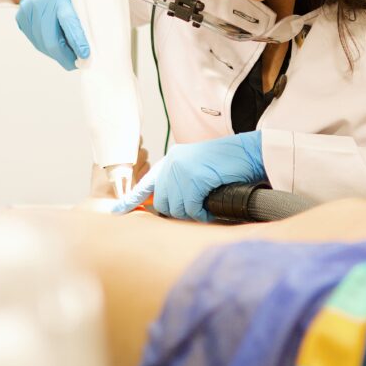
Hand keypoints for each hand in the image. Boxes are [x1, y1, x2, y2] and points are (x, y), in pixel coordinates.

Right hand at [15, 0, 89, 70]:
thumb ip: (86, 15)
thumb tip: (95, 43)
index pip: (68, 22)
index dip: (77, 41)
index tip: (86, 56)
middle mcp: (40, 2)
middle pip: (51, 41)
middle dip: (67, 57)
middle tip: (79, 63)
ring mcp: (27, 11)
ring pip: (43, 45)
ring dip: (58, 53)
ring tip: (69, 51)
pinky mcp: (21, 18)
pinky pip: (36, 41)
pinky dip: (47, 47)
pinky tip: (55, 41)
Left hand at [112, 131, 265, 221]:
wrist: (249, 153)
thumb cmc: (228, 164)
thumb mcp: (198, 169)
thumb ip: (182, 182)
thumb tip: (172, 206)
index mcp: (171, 161)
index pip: (146, 185)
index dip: (131, 200)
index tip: (117, 212)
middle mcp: (172, 164)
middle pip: (163, 203)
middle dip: (178, 211)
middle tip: (196, 209)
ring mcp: (182, 170)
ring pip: (177, 208)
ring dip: (191, 213)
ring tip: (206, 205)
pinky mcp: (194, 178)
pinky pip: (192, 207)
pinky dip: (201, 213)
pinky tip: (210, 208)